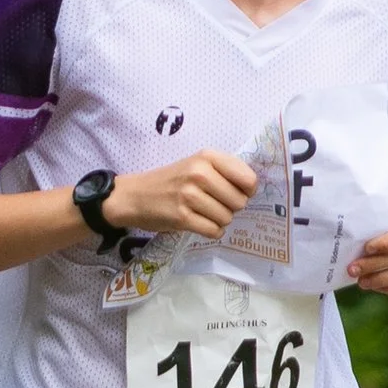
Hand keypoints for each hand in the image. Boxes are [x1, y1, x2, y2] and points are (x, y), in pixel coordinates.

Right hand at [103, 150, 262, 240]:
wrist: (135, 196)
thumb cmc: (171, 180)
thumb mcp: (196, 163)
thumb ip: (224, 171)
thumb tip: (252, 190)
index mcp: (207, 157)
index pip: (248, 179)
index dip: (248, 190)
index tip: (238, 192)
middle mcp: (199, 173)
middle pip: (239, 202)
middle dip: (231, 207)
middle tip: (214, 204)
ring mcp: (190, 196)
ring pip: (227, 218)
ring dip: (219, 220)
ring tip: (203, 212)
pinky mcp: (182, 217)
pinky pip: (213, 230)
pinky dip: (211, 230)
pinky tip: (199, 223)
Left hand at [347, 212, 387, 294]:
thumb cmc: (385, 227)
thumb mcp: (382, 219)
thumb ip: (378, 222)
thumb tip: (360, 230)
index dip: (386, 242)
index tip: (366, 249)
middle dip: (377, 264)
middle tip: (355, 270)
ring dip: (383, 279)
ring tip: (363, 281)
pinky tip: (378, 287)